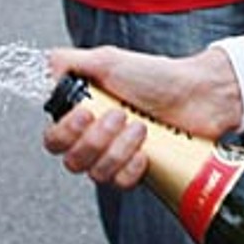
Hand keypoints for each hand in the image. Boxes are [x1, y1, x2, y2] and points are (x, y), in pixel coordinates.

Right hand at [42, 45, 243, 182]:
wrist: (198, 93)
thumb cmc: (156, 75)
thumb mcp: (108, 60)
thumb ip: (69, 62)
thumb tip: (45, 68)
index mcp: (83, 115)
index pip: (53, 140)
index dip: (65, 131)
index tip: (87, 111)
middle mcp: (95, 139)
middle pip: (71, 161)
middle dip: (96, 139)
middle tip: (121, 114)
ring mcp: (117, 157)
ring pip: (96, 173)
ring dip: (118, 149)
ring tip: (141, 126)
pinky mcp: (137, 171)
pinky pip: (120, 184)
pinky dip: (131, 167)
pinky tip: (146, 151)